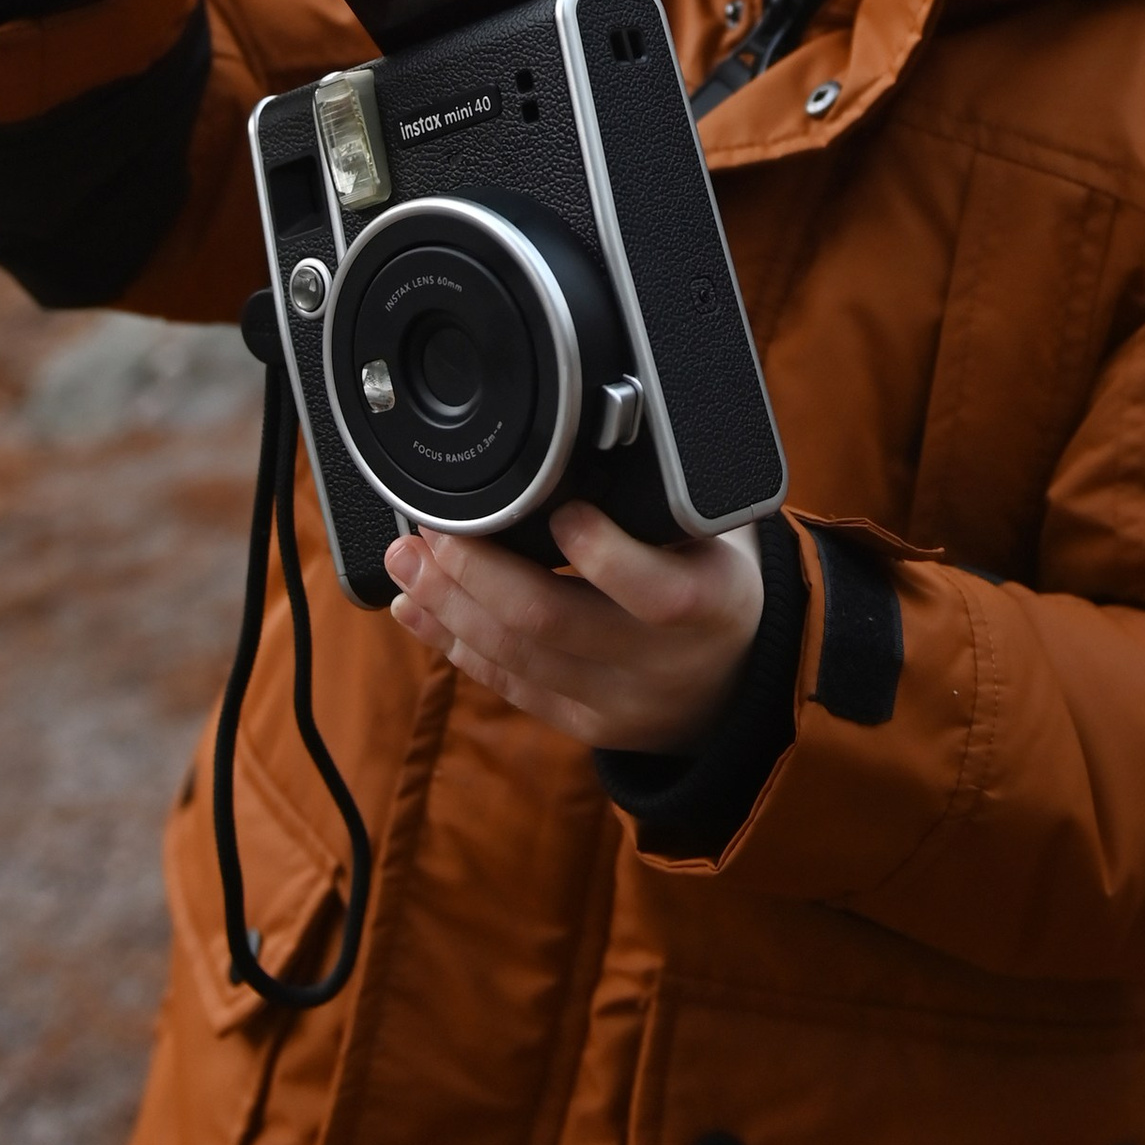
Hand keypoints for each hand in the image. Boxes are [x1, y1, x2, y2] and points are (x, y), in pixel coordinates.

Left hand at [386, 503, 764, 752]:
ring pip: (515, 658)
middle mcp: (662, 664)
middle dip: (476, 572)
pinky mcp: (580, 724)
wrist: (737, 685)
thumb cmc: (717, 583)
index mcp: (711, 606)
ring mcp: (617, 703)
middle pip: (553, 623)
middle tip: (430, 529)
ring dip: (448, 604)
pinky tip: (416, 609)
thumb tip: (601, 421)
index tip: (560, 509)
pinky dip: (452, 643)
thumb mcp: (720, 536)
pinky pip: (507, 685)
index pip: (656, 591)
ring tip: (407, 559)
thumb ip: (669, 496)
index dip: (601, 554)